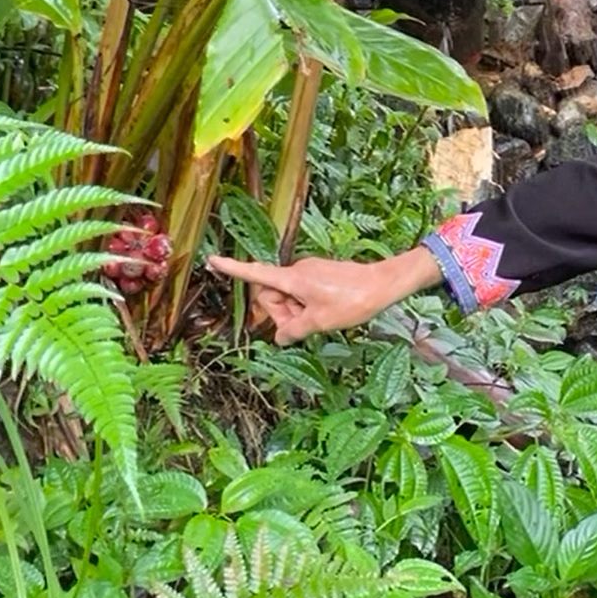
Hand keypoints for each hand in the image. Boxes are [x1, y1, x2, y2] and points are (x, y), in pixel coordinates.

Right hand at [206, 247, 441, 343]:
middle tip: (302, 326)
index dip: (233, 269)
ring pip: (290, 295)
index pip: (256, 274)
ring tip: (320, 320)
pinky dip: (307, 306)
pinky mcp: (322, 274)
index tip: (212, 260)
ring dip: (296, 311)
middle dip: (280, 312)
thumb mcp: (320, 321)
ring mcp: (311, 272)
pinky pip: (304, 292)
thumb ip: (294, 330)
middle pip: (272, 293)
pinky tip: (327, 313)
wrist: (384, 284)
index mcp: (293, 279)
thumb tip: (280, 337)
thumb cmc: (353, 300)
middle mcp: (298, 271)